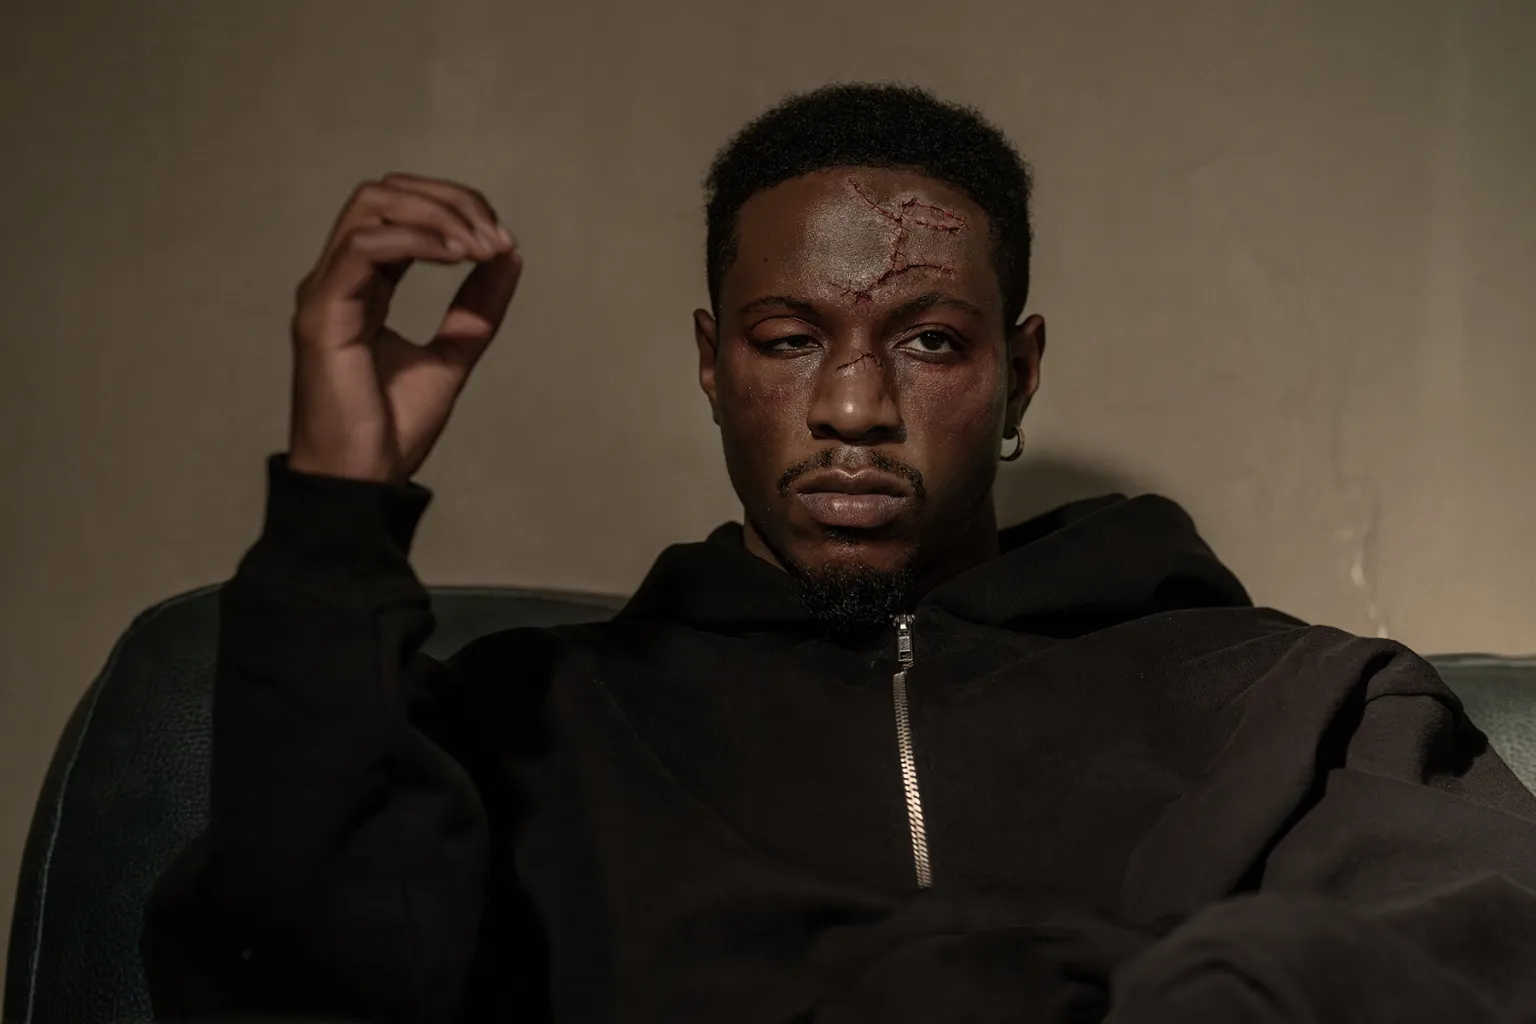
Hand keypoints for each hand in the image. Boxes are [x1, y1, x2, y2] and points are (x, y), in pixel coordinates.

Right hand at [286, 172, 521, 483]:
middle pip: (384, 193)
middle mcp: (337, 278)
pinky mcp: (321, 314)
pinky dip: (417, 241)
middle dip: (448, 200)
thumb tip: (509, 256)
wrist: (364, 482)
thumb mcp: (454, 356)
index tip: (502, 243)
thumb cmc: (392, 429)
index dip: (455, 210)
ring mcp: (324, 292)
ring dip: (437, 215)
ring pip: (372, 207)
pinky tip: (458, 257)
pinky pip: (364, 248)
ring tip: (480, 247)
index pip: (400, 211)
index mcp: (363, 285)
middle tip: (495, 237)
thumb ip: (477, 307)